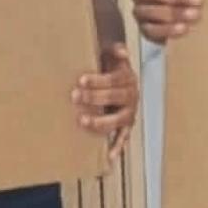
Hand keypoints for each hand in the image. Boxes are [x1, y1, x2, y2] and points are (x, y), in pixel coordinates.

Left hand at [73, 44, 138, 163]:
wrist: (119, 79)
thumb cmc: (110, 67)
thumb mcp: (111, 55)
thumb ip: (114, 51)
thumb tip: (121, 51)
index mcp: (128, 78)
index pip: (114, 79)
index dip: (98, 80)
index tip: (81, 80)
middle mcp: (132, 96)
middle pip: (115, 97)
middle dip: (95, 97)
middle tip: (75, 97)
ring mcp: (129, 113)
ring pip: (119, 119)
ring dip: (101, 121)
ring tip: (83, 121)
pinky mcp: (126, 127)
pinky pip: (123, 137)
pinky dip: (117, 147)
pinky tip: (109, 157)